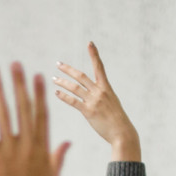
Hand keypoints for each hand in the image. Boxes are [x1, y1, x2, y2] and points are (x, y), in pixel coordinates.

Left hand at [0, 63, 70, 175]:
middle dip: (19, 83)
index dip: (39, 94)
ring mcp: (9, 149)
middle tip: (15, 63)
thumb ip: (59, 158)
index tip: (38, 76)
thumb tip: (68, 142)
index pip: (41, 114)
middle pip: (23, 107)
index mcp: (41, 149)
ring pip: (3, 113)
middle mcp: (26, 144)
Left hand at [53, 44, 140, 160]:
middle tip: (58, 64)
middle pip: (81, 76)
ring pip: (75, 87)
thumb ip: (101, 97)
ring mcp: (94, 101)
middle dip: (68, 69)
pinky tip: (56, 93)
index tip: (90, 43)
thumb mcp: (111, 104)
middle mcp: (99, 92)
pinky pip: (73, 101)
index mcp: (107, 88)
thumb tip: (91, 97)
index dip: (94, 54)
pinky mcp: (88, 111)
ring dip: (62, 83)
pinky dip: (64, 96)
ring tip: (54, 79)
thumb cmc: (117, 120)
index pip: (99, 67)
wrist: (122, 132)